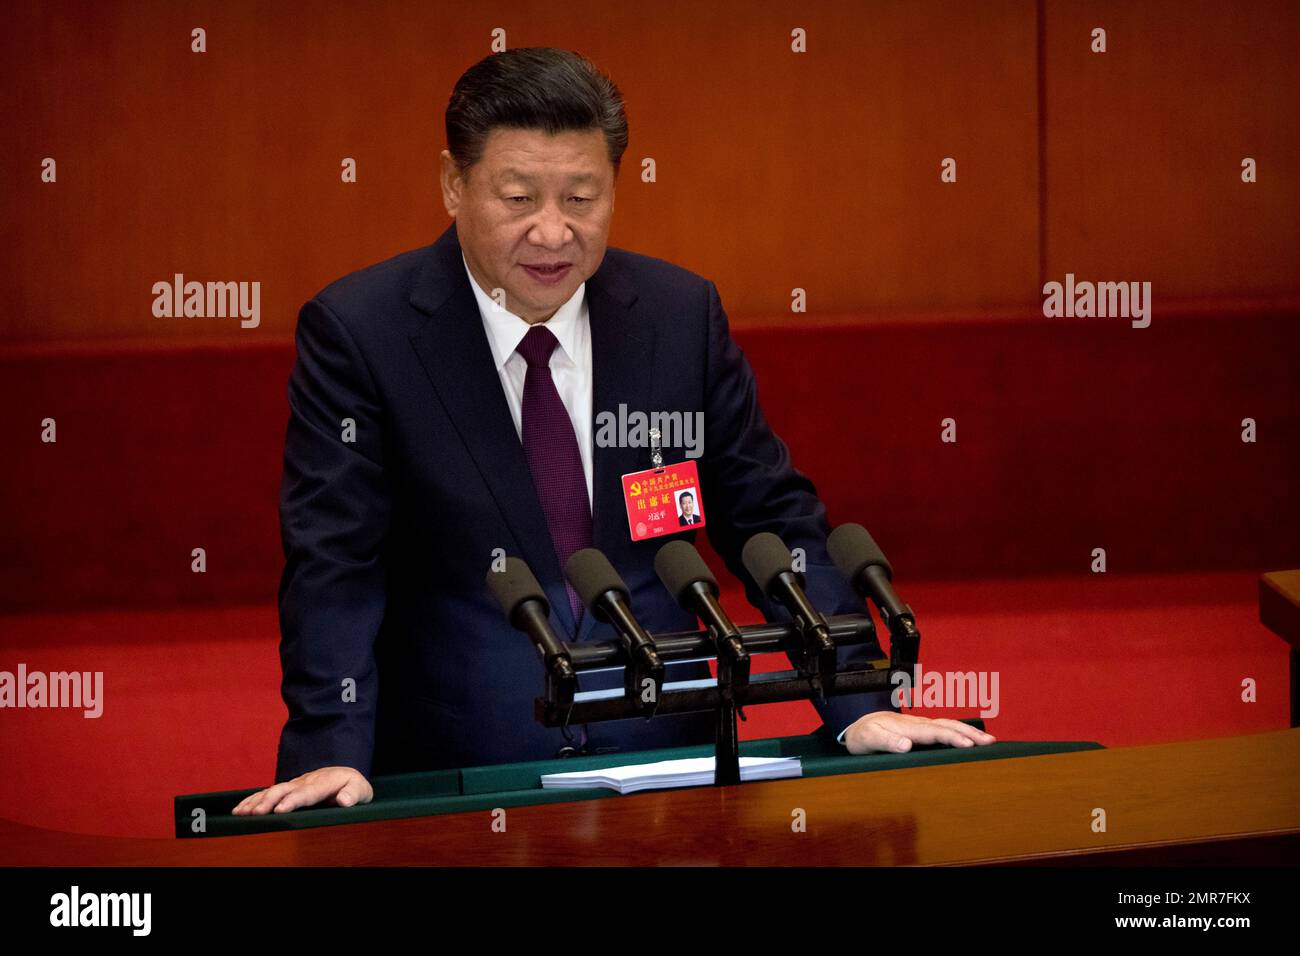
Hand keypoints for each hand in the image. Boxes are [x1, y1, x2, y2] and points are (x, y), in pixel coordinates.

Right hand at [231, 766, 372, 814]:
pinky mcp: (287, 788)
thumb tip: (345, 800)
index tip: (281, 810)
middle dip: (269, 801)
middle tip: (256, 813)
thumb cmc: (353, 786)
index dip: (293, 800)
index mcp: (324, 782)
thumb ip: (354, 794)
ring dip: (256, 801)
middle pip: (285, 790)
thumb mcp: (361, 790)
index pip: (307, 792)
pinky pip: (267, 793)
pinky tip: (238, 810)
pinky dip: (252, 800)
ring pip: (273, 790)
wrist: (344, 774)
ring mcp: (295, 784)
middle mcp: (306, 781)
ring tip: (241, 813)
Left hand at [843, 711, 994, 755]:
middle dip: (969, 733)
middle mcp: (916, 724)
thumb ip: (885, 742)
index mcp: (906, 727)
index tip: (969, 745)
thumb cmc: (863, 735)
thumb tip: (907, 745)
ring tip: (989, 740)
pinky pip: (944, 728)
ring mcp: (920, 725)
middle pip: (947, 726)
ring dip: (968, 731)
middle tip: (990, 742)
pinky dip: (960, 731)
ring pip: (948, 725)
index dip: (951, 738)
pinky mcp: (921, 729)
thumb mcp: (868, 740)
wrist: (857, 726)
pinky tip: (970, 738)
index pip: (933, 732)